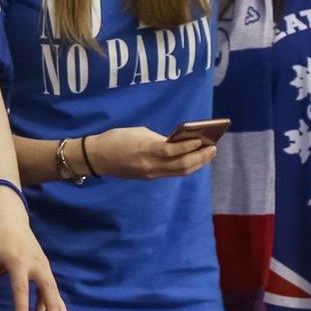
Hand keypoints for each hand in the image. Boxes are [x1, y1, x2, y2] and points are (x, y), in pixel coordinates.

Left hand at [0, 197, 70, 310]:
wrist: (11, 219)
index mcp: (17, 261)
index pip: (21, 288)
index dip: (22, 307)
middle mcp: (35, 263)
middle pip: (47, 289)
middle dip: (53, 309)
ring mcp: (43, 264)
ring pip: (53, 289)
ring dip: (57, 307)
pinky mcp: (46, 266)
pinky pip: (51, 286)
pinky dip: (53, 301)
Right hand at [83, 126, 217, 179]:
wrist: (97, 157)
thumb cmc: (117, 138)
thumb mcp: (138, 133)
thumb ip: (159, 139)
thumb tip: (178, 142)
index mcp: (146, 150)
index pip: (173, 151)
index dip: (190, 146)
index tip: (203, 139)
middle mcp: (151, 165)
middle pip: (181, 165)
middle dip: (200, 157)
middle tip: (213, 148)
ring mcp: (151, 173)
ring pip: (180, 171)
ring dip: (197, 164)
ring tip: (208, 154)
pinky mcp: (150, 177)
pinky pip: (172, 172)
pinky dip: (185, 166)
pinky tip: (193, 159)